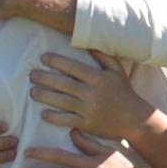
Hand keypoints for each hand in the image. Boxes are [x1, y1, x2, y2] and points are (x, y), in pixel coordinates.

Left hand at [31, 50, 150, 139]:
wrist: (135, 119)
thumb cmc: (124, 92)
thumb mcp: (117, 71)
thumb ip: (102, 56)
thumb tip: (86, 43)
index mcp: (98, 78)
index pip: (73, 67)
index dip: (56, 61)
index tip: (43, 58)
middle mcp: (92, 93)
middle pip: (63, 84)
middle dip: (44, 78)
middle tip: (31, 75)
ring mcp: (88, 109)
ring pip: (61, 101)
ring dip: (44, 96)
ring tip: (32, 92)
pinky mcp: (87, 124)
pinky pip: (66, 120)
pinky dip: (53, 117)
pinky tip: (43, 113)